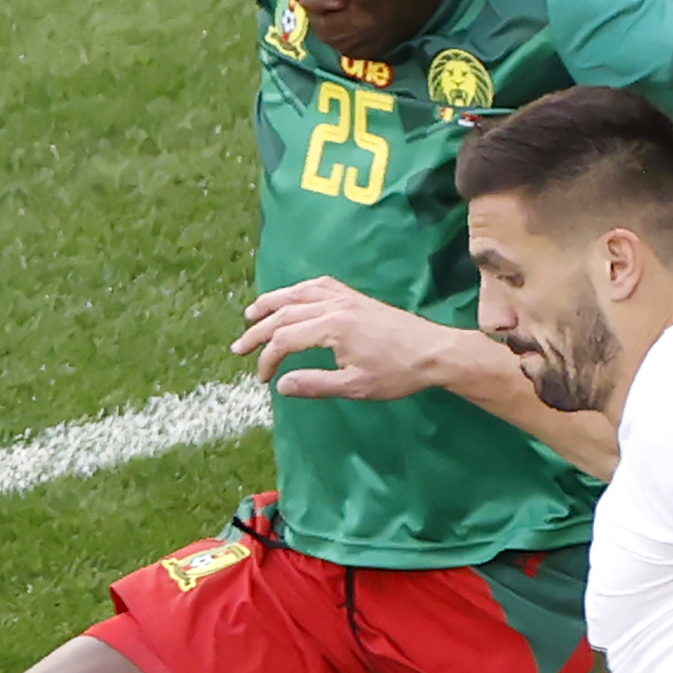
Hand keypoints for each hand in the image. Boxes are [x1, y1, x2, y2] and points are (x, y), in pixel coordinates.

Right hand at [235, 277, 497, 401]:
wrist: (434, 351)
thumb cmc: (397, 373)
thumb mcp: (355, 387)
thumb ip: (315, 385)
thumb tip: (281, 386)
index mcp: (332, 327)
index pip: (285, 339)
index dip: (268, 359)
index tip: (263, 380)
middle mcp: (335, 305)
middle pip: (285, 313)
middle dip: (259, 331)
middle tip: (238, 348)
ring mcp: (346, 297)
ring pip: (299, 293)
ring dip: (272, 302)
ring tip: (252, 313)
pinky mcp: (356, 297)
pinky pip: (320, 285)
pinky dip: (299, 290)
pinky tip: (292, 296)